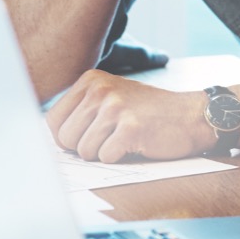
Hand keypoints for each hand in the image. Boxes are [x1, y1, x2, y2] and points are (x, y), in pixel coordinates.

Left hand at [46, 71, 217, 161]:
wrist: (192, 115)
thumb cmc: (149, 113)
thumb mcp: (111, 98)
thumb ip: (81, 111)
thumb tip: (47, 141)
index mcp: (90, 80)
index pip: (53, 121)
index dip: (66, 139)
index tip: (85, 138)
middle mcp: (100, 90)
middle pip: (66, 139)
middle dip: (85, 148)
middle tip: (110, 139)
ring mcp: (115, 107)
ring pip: (85, 151)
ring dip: (104, 153)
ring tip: (125, 139)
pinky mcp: (130, 128)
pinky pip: (106, 158)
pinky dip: (120, 158)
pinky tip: (136, 143)